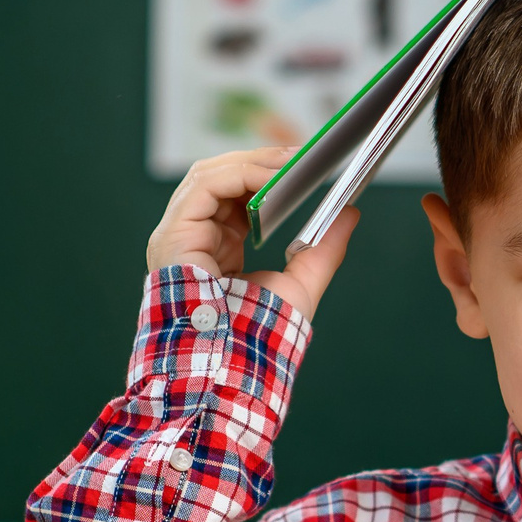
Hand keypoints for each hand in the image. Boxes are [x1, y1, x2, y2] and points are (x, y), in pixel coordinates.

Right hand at [147, 145, 358, 321]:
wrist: (232, 365)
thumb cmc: (257, 338)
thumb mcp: (301, 284)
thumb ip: (322, 249)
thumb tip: (349, 214)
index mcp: (212, 250)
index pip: (231, 197)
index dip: (265, 176)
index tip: (302, 166)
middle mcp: (189, 240)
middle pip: (218, 180)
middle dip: (260, 163)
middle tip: (301, 156)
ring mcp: (176, 236)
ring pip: (208, 175)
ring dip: (252, 162)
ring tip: (290, 162)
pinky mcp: (173, 234)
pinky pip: (205, 185)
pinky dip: (240, 173)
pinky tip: (271, 177)